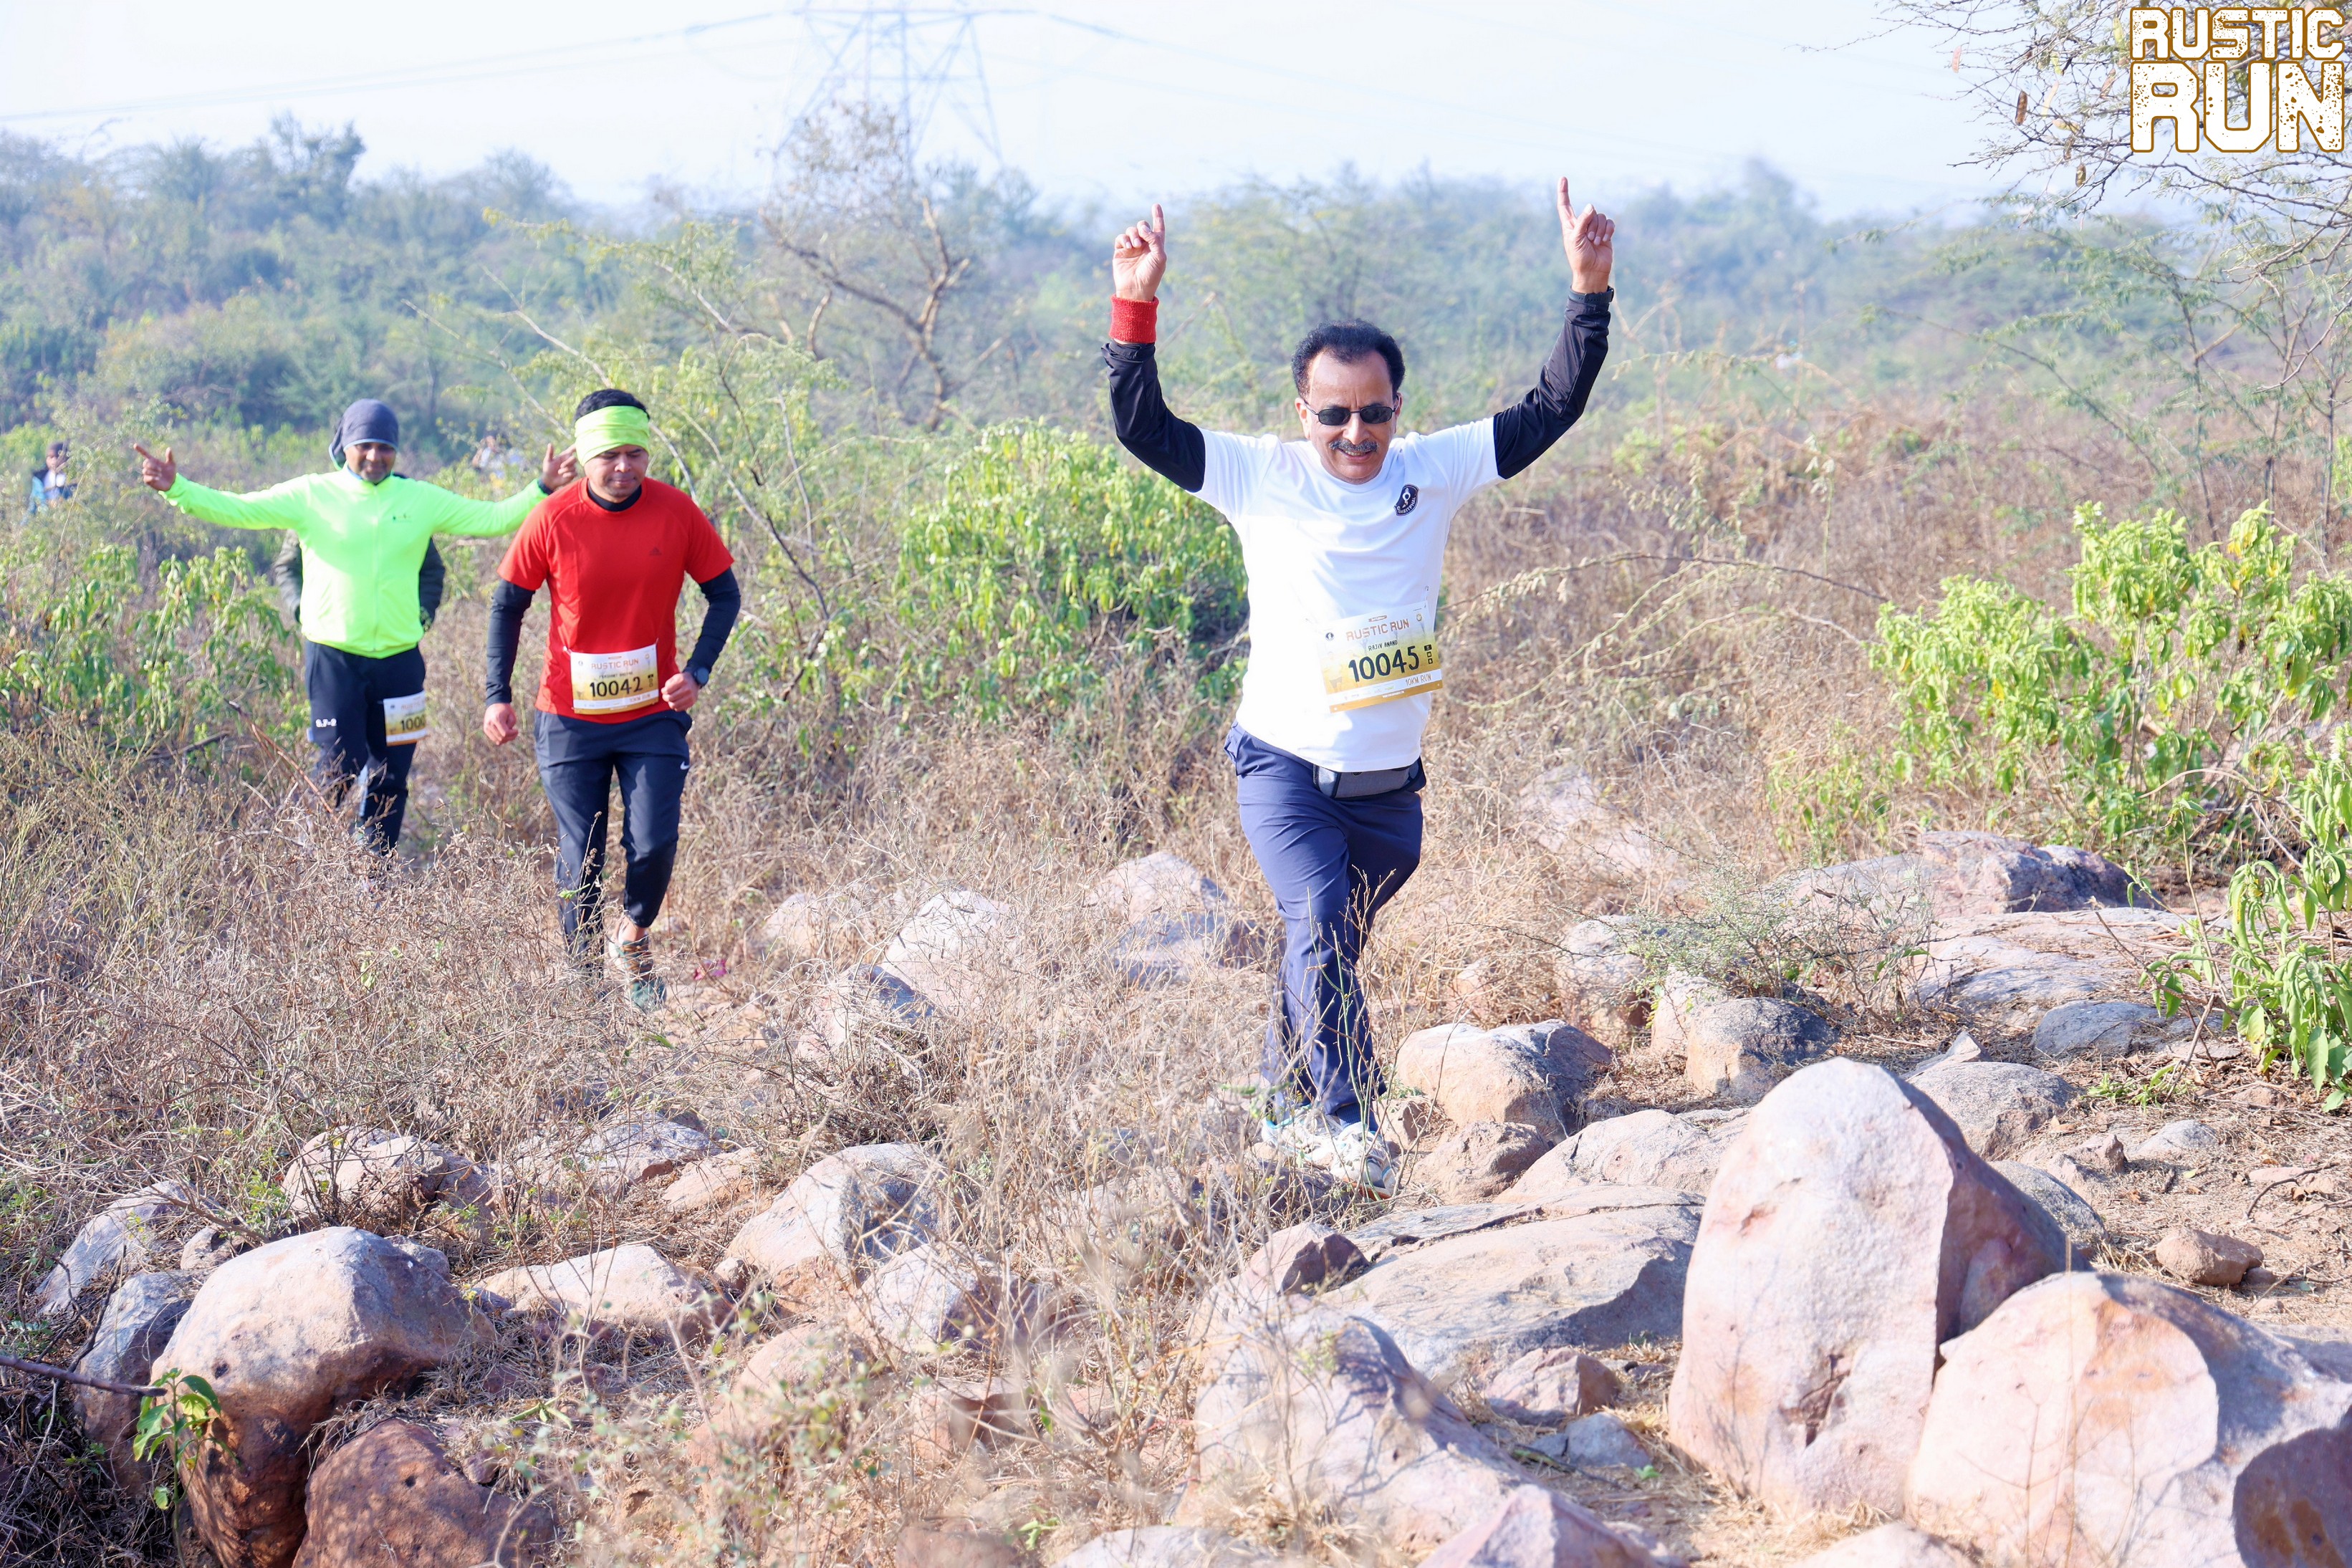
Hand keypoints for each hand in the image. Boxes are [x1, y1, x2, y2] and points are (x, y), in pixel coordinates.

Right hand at [133, 443, 176, 492]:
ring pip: (145, 471)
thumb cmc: (171, 473)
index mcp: (154, 461)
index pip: (145, 454)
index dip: (140, 450)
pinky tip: (158, 478)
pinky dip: (152, 477)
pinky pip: (146, 478)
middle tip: (160, 470)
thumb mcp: (172, 464)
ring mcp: (147, 473)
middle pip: (145, 463)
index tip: (135, 445)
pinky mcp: (147, 480)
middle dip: (152, 466)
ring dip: (153, 472)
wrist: (172, 483)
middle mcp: (149, 467)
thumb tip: (169, 448)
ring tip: (160, 475)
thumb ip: (170, 457)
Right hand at [482, 702, 517, 745]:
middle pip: (501, 738)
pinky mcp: (485, 729)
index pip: (505, 733)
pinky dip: (500, 739)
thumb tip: (507, 735)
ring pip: (497, 740)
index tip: (517, 730)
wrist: (495, 704)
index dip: (513, 734)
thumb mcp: (512, 716)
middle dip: (510, 737)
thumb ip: (510, 726)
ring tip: (510, 734)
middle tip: (515, 733)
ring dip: (505, 740)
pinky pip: (494, 739)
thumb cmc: (505, 710)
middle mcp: (490, 724)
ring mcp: (486, 727)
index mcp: (496, 719)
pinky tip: (505, 735)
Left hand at [541, 444, 576, 491]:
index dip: (576, 446)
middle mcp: (569, 461)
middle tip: (561, 466)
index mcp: (564, 456)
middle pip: (574, 459)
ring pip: (573, 467)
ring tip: (559, 472)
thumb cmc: (547, 469)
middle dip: (568, 462)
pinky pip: (575, 473)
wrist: (549, 480)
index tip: (579, 444)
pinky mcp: (572, 474)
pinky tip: (563, 476)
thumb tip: (550, 444)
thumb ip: (550, 452)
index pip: (572, 449)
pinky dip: (568, 474)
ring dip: (565, 470)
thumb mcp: (547, 460)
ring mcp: (571, 468)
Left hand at [662, 671, 701, 712]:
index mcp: (682, 681)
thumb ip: (668, 684)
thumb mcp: (675, 677)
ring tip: (671, 699)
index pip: (667, 690)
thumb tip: (664, 693)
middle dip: (665, 697)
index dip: (663, 691)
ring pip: (673, 705)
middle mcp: (687, 689)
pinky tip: (676, 702)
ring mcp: (690, 697)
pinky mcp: (691, 703)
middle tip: (666, 696)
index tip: (664, 691)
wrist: (695, 682)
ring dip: (670, 703)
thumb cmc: (682, 680)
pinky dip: (675, 706)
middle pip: (670, 698)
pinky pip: (678, 709)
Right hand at [1112, 203, 1167, 302]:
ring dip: (1133, 234)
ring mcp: (1132, 248)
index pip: (1158, 228)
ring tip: (1135, 246)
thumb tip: (1142, 227)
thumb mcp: (1159, 256)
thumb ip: (1155, 239)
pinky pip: (1121, 238)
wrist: (1135, 289)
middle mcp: (1144, 245)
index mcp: (1156, 246)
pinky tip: (1127, 247)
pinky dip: (1124, 239)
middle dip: (1142, 228)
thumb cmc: (1151, 275)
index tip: (1156, 205)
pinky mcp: (1120, 252)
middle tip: (1142, 239)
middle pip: (1142, 226)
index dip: (1157, 216)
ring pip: (1131, 230)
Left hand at [1557, 177, 1614, 293]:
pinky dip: (1608, 231)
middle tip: (1588, 240)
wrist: (1592, 272)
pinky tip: (1605, 240)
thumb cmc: (1579, 258)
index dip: (1564, 192)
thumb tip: (1591, 206)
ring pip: (1600, 217)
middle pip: (1589, 212)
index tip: (1563, 178)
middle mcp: (1582, 224)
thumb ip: (1582, 221)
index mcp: (1570, 225)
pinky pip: (1609, 222)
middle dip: (1591, 225)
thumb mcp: (1576, 239)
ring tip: (1595, 243)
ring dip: (1599, 231)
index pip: (1565, 205)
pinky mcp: (1605, 232)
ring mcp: (1594, 228)